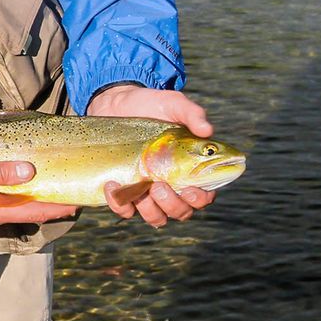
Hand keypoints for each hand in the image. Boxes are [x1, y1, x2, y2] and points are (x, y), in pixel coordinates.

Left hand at [85, 84, 216, 227]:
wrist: (116, 104)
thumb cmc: (151, 105)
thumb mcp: (172, 104)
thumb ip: (192, 113)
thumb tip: (208, 129)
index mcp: (189, 169)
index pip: (203, 196)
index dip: (200, 199)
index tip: (189, 189)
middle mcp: (172, 185)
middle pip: (181, 212)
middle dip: (172, 205)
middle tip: (160, 186)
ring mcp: (147, 192)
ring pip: (156, 217)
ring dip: (150, 209)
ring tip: (141, 185)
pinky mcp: (124, 192)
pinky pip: (125, 210)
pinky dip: (120, 203)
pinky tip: (113, 184)